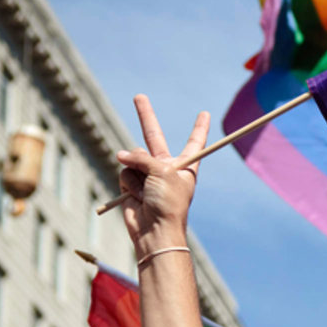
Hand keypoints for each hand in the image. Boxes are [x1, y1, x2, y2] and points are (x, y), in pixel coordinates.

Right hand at [116, 95, 207, 254]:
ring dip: (137, 173)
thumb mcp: (163, 172)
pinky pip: (124, 172)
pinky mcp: (132, 183)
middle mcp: (166, 168)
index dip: (200, 128)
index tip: (206, 113)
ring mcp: (148, 175)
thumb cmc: (169, 203)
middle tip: (139, 96)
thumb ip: (142, 158)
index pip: (195, 142)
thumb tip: (120, 156)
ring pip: (132, 157)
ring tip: (147, 191)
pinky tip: (137, 196)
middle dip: (146, 116)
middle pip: (153, 137)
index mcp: (185, 166)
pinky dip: (128, 183)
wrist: (155, 230)